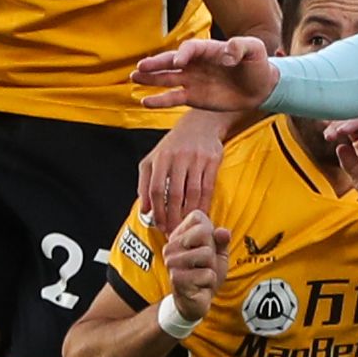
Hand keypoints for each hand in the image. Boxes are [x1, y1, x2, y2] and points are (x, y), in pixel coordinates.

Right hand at [132, 33, 277, 109]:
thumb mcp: (255, 50)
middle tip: (140, 66)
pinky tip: (144, 101)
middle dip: (156, 64)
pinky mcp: (193, 97)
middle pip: (171, 62)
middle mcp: (195, 64)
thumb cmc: (258, 65)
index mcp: (208, 49)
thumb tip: (228, 53)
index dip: (183, 53)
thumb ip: (242, 47)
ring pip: (167, 79)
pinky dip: (159, 100)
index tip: (178, 61)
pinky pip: (173, 98)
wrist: (261, 88)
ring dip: (151, 78)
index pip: (190, 49)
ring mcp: (192, 80)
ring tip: (134, 78)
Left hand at [135, 109, 228, 234]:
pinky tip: (201, 216)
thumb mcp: (153, 159)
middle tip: (174, 233)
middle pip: (174, 194)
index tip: (159, 226)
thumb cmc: (173, 145)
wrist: (200, 124)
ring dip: (189, 214)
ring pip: (192, 193)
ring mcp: (196, 158)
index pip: (155, 189)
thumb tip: (145, 210)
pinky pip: (208, 188)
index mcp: (160, 158)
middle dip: (173, 218)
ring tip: (186, 228)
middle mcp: (178, 157)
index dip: (157, 211)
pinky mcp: (213, 160)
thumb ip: (145, 183)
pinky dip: (205, 205)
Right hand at [160, 208, 229, 312]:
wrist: (194, 302)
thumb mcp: (218, 254)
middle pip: (204, 233)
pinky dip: (209, 282)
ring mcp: (172, 263)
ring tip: (201, 275)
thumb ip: (221, 241)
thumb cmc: (204, 274)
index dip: (210, 233)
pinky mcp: (177, 279)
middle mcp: (171, 247)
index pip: (198, 217)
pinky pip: (207, 274)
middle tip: (204, 265)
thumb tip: (223, 232)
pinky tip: (199, 286)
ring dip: (211, 268)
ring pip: (207, 254)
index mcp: (178, 236)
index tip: (204, 248)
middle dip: (212, 252)